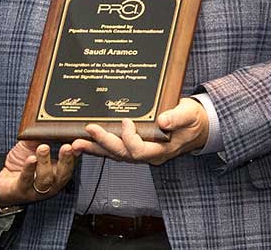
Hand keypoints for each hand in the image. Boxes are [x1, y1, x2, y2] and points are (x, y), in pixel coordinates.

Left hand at [0, 141, 77, 205]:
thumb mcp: (32, 147)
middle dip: (66, 160)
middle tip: (67, 147)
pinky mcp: (21, 191)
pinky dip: (29, 169)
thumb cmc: (22, 165)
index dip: (75, 154)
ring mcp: (37, 189)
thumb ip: (41, 137)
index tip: (77, 143)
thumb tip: (49, 124)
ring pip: (45, 179)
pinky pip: (26, 180)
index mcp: (57, 172)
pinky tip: (30, 159)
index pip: (71, 163)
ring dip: (45, 162)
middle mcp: (50, 183)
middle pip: (63, 174)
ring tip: (43, 148)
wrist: (3, 182)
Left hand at [70, 98, 208, 165]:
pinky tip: (84, 142)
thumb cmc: (192, 119)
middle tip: (87, 132)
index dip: (129, 138)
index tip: (126, 121)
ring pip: (114, 154)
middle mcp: (148, 155)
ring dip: (94, 149)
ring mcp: (140, 153)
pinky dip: (98, 147)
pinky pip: (114, 150)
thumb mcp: (189, 115)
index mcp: (161, 150)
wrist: (195, 126)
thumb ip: (177, 117)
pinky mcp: (134, 147)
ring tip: (75, 144)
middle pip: (121, 154)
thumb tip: (163, 120)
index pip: (139, 150)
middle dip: (103, 144)